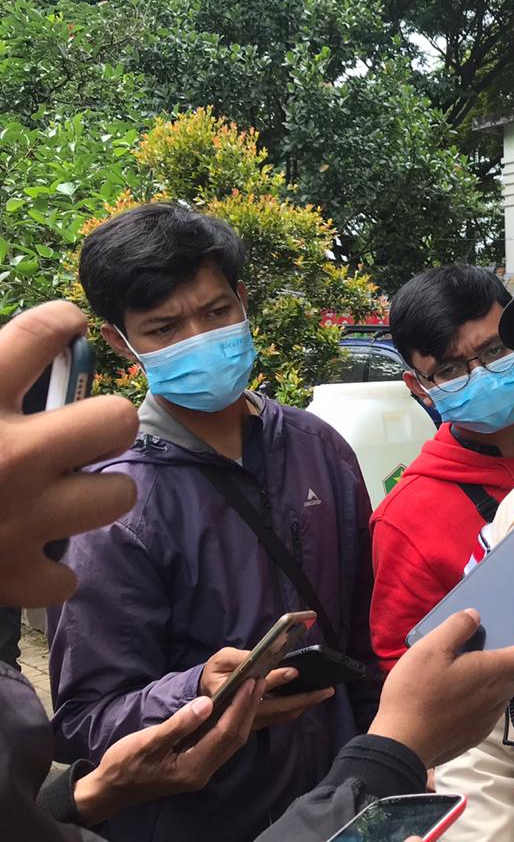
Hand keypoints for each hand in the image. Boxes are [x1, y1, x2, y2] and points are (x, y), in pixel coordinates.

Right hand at [0, 301, 138, 607]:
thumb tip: (6, 356)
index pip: (40, 332)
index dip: (60, 322)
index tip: (66, 325)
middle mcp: (11, 453)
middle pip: (114, 419)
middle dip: (104, 422)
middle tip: (81, 431)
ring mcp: (19, 516)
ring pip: (116, 494)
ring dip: (96, 494)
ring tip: (66, 492)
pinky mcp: (10, 575)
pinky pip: (64, 578)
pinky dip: (46, 575)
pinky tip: (25, 557)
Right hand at [73, 677, 266, 824]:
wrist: (108, 790)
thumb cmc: (123, 764)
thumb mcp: (146, 741)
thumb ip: (178, 724)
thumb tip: (207, 702)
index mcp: (192, 767)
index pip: (225, 733)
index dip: (240, 706)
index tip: (250, 682)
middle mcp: (202, 773)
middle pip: (235, 738)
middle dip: (248, 708)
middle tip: (259, 681)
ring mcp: (201, 772)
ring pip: (231, 742)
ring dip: (243, 716)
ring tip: (252, 690)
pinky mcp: (197, 768)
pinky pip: (222, 745)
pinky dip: (232, 725)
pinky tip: (235, 709)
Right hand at [199, 647, 333, 728]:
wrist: (205, 695)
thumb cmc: (215, 673)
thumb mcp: (221, 660)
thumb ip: (239, 658)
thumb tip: (259, 655)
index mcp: (231, 695)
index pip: (256, 690)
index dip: (276, 679)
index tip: (294, 670)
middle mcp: (242, 713)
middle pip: (277, 708)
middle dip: (303, 698)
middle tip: (326, 689)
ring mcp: (252, 721)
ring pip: (282, 715)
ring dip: (304, 704)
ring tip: (323, 692)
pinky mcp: (258, 722)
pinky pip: (280, 717)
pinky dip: (297, 708)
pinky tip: (310, 698)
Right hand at [368, 609, 513, 768]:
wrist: (401, 746)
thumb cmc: (415, 694)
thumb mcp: (430, 648)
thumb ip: (456, 628)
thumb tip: (476, 617)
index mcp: (491, 673)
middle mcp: (497, 697)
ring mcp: (487, 718)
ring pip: (510, 690)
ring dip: (512, 673)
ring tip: (495, 659)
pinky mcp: (475, 733)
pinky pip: (495, 706)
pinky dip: (494, 690)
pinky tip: (473, 687)